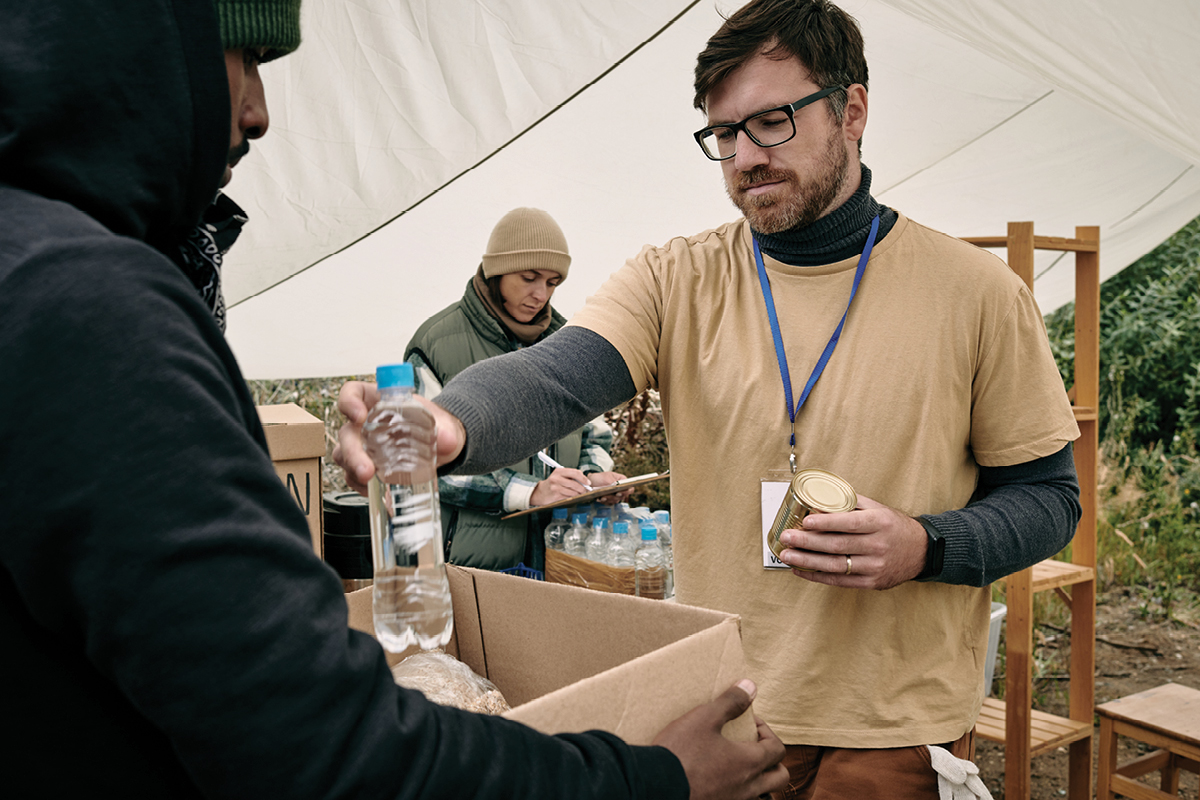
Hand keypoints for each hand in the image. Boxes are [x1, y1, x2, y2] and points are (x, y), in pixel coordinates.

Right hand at [332, 380, 466, 495]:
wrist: (442, 448)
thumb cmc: (436, 427)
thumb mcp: (444, 424)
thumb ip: (446, 430)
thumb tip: (446, 440)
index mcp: (377, 401)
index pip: (352, 392)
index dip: (348, 401)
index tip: (359, 415)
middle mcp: (364, 423)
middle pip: (346, 432)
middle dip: (352, 452)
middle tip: (366, 469)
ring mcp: (363, 445)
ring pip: (344, 456)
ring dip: (353, 470)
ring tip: (370, 482)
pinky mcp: (367, 465)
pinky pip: (354, 475)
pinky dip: (362, 485)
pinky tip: (376, 490)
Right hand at [529, 468, 592, 505]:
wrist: (540, 492)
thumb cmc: (553, 484)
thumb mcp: (560, 476)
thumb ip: (571, 476)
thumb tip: (585, 481)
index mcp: (559, 471)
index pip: (575, 473)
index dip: (584, 478)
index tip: (588, 482)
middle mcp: (556, 478)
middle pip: (575, 483)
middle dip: (583, 488)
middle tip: (586, 490)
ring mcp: (556, 487)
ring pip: (573, 491)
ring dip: (579, 494)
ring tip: (580, 494)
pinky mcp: (556, 495)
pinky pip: (569, 497)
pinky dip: (573, 497)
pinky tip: (573, 496)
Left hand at [584, 471, 630, 504]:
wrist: (591, 482)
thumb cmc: (600, 477)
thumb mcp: (607, 477)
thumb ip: (614, 483)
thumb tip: (617, 487)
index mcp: (623, 481)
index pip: (630, 488)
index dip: (626, 492)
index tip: (618, 493)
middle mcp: (621, 489)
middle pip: (623, 496)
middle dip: (614, 497)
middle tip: (607, 495)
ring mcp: (615, 495)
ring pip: (616, 500)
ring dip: (609, 499)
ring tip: (602, 497)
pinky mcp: (610, 499)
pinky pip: (610, 503)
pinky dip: (605, 502)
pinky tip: (600, 499)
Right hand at [652, 679, 787, 799]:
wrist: (655, 784)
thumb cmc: (681, 751)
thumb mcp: (704, 718)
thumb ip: (731, 702)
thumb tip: (750, 686)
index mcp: (749, 763)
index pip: (778, 749)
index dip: (767, 732)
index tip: (748, 724)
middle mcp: (748, 787)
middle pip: (780, 777)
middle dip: (772, 759)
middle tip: (751, 746)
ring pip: (762, 794)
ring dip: (758, 780)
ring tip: (738, 766)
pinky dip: (739, 791)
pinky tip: (720, 780)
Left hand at [776, 494, 927, 589]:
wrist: (921, 551)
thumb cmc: (894, 527)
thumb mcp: (878, 509)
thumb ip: (851, 504)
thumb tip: (821, 500)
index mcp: (879, 523)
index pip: (849, 523)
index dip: (826, 523)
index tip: (806, 521)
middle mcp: (877, 546)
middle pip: (837, 546)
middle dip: (808, 542)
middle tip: (787, 538)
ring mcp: (875, 566)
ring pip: (835, 565)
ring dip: (808, 561)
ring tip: (787, 556)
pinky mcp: (872, 582)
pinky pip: (840, 581)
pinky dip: (818, 576)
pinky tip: (802, 570)